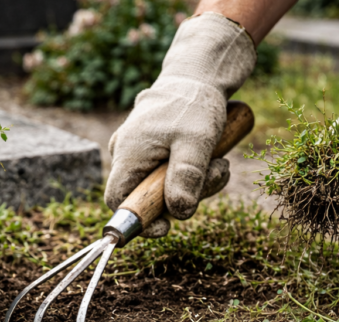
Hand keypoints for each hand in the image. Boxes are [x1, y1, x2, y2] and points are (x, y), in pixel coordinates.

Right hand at [106, 12, 255, 236]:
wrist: (198, 75)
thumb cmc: (193, 103)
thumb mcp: (196, 140)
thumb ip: (186, 177)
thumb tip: (179, 213)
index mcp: (127, 153)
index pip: (118, 201)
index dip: (139, 221)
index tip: (166, 227)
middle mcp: (127, 156)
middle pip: (148, 198)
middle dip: (184, 196)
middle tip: (217, 175)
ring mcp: (141, 156)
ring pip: (165, 190)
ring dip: (198, 184)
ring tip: (220, 161)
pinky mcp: (156, 155)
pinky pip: (173, 178)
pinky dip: (196, 175)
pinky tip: (214, 158)